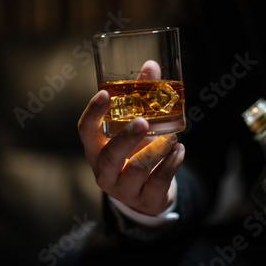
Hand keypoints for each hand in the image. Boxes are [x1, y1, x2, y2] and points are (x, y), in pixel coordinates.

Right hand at [77, 60, 184, 215]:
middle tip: (142, 121)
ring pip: (137, 169)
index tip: (104, 93)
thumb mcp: (135, 128)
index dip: (92, 113)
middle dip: (126, 138)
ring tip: (173, 136)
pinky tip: (180, 151)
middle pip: (109, 155)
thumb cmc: (137, 152)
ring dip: (157, 150)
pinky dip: (171, 164)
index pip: (85, 131)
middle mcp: (104, 171)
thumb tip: (151, 65)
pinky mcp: (145, 200)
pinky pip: (158, 182)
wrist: (148, 193)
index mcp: (96, 150)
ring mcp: (124, 188)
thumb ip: (141, 97)